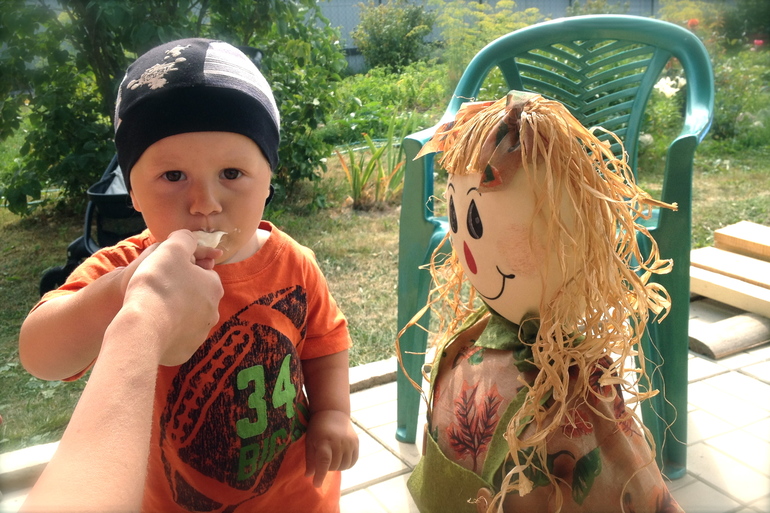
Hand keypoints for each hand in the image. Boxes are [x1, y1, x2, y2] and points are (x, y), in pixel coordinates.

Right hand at [122, 230, 223, 365]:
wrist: (143, 325)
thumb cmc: (158, 283)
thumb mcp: (171, 248)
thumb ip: (184, 238)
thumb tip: (188, 238)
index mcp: (214, 287)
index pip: (203, 273)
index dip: (184, 269)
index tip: (167, 271)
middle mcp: (213, 312)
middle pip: (196, 297)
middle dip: (181, 292)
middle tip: (158, 289)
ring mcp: (200, 334)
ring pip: (187, 319)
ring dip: (174, 313)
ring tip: (153, 308)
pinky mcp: (185, 352)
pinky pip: (176, 339)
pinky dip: (167, 333)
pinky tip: (152, 327)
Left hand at [304, 410, 358, 487]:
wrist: (332, 412)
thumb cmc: (317, 428)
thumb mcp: (310, 442)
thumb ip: (310, 459)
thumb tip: (308, 476)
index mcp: (324, 441)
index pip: (324, 461)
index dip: (320, 474)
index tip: (316, 484)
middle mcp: (338, 441)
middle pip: (334, 466)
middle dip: (327, 468)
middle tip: (322, 460)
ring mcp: (349, 442)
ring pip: (344, 466)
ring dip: (337, 467)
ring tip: (331, 459)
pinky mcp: (356, 442)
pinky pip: (352, 461)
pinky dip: (346, 464)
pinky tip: (340, 458)